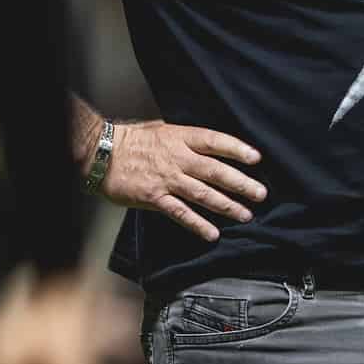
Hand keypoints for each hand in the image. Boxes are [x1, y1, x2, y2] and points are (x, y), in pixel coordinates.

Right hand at [103, 121, 265, 241]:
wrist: (103, 154)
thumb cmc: (133, 140)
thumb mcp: (163, 130)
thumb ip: (187, 139)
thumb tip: (211, 146)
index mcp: (180, 137)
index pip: (215, 141)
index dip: (237, 149)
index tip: (256, 158)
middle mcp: (177, 158)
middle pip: (215, 171)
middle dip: (241, 183)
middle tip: (261, 194)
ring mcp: (167, 180)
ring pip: (203, 194)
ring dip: (226, 205)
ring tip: (245, 215)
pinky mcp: (154, 198)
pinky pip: (180, 213)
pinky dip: (198, 224)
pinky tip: (213, 233)